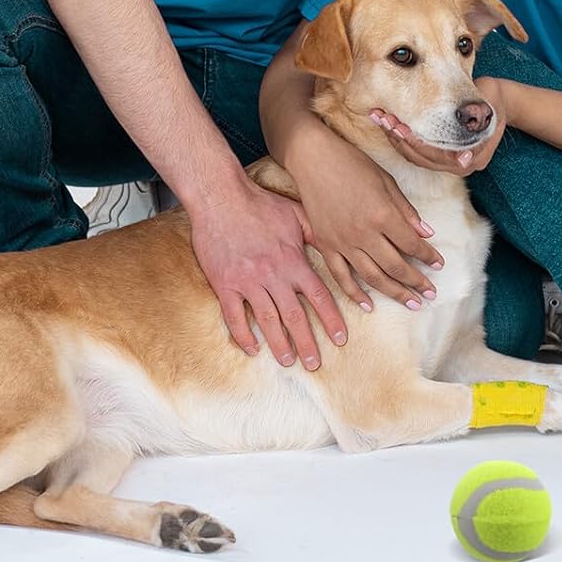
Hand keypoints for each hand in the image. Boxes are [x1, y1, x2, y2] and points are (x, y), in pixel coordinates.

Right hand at [189, 178, 346, 370]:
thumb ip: (318, 235)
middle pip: (295, 316)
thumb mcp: (297, 214)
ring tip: (288, 362)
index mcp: (293, 260)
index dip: (331, 320)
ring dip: (279, 344)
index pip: (319, 297)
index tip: (340, 339)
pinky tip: (252, 349)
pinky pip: (234, 316)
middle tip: (315, 364)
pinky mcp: (225, 284)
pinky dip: (243, 335)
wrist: (220, 197)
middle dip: (307, 343)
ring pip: (267, 320)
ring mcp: (248, 281)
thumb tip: (339, 248)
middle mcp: (273, 275)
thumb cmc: (260, 204)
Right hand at [288, 127, 445, 310]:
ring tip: (411, 302)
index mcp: (383, 215)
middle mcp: (364, 233)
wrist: (313, 158)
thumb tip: (426, 233)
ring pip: (372, 277)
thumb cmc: (353, 164)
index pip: (412, 244)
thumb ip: (406, 211)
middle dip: (416, 282)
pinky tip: (369, 305)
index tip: (439, 264)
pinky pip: (341, 276)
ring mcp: (342, 242)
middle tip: (430, 293)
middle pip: (396, 266)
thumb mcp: (387, 181)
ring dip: (394, 292)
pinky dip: (355, 293)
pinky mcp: (325, 245)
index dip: (429, 256)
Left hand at [371, 76, 508, 176]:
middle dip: (400, 138)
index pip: (437, 155)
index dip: (416, 141)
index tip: (398, 126)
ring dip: (395, 138)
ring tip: (379, 117)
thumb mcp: (486, 98)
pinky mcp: (439, 157)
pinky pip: (415, 153)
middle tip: (383, 118)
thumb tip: (469, 128)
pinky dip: (400, 138)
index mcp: (474, 156)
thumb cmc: (490, 96)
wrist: (495, 100)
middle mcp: (462, 166)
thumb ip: (478, 109)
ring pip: (416, 157)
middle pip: (423, 158)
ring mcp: (450, 163)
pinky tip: (387, 122)